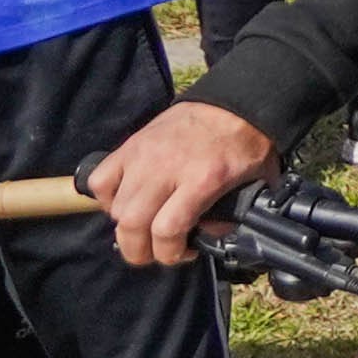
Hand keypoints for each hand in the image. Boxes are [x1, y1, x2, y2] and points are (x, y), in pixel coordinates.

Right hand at [88, 97, 285, 280]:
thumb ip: (234, 214)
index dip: (169, 254)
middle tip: (154, 253)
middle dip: (139, 251)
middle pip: (133, 224)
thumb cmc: (246, 144)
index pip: (167, 229)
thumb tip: (209, 237)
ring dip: (126, 227)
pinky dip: (106, 198)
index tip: (182, 255)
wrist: (234, 103)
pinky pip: (100, 180)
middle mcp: (167, 169)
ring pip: (117, 208)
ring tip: (145, 228)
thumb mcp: (256, 182)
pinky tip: (125, 202)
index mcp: (203, 179)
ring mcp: (143, 156)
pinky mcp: (129, 146)